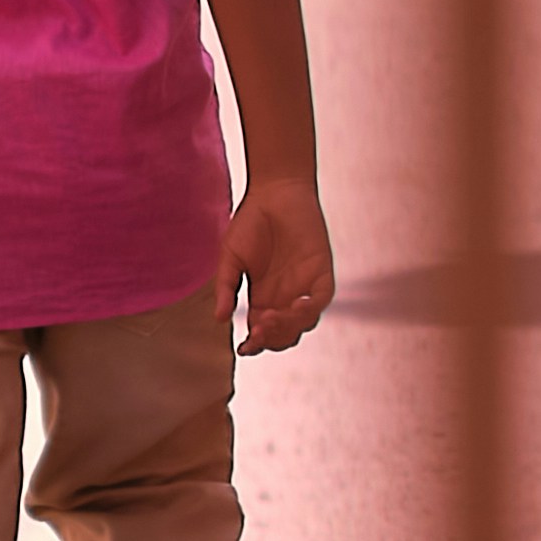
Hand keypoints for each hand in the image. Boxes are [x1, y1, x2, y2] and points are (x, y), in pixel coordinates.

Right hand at [218, 176, 334, 355]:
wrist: (275, 192)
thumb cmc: (250, 222)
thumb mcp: (230, 258)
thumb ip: (226, 287)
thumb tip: (218, 319)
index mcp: (263, 298)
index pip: (262, 333)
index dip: (255, 345)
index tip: (243, 347)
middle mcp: (285, 297)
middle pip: (285, 335)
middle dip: (271, 339)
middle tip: (257, 328)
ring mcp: (305, 287)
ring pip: (304, 324)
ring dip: (288, 327)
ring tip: (271, 316)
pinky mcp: (321, 272)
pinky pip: (321, 300)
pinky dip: (310, 308)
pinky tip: (295, 305)